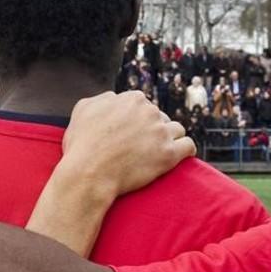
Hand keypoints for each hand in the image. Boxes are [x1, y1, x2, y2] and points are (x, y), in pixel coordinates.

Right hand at [61, 91, 194, 199]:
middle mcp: (150, 111)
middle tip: (140, 146)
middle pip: (160, 117)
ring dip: (170, 138)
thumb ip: (102, 99)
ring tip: (159, 151)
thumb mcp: (83, 110)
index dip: (136, 120)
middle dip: (152, 129)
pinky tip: (179, 155)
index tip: (131, 133)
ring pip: (176, 129)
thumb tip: (114, 98)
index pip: (143, 105)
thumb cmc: (82, 145)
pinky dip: (185, 150)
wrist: (88, 173)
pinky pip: (188, 146)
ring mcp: (161, 132)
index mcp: (132, 99)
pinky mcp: (169, 154)